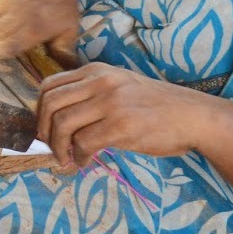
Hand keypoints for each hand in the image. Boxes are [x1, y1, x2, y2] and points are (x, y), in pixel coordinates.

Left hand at [37, 63, 215, 166]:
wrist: (193, 116)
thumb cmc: (156, 106)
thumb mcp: (120, 87)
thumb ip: (92, 96)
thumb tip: (60, 121)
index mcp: (96, 71)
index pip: (50, 86)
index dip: (39, 111)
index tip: (44, 130)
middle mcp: (100, 81)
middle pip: (50, 104)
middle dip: (44, 131)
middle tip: (51, 149)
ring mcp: (111, 102)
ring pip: (63, 124)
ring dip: (59, 148)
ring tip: (67, 160)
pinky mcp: (121, 126)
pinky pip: (84, 143)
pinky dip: (79, 157)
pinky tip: (85, 163)